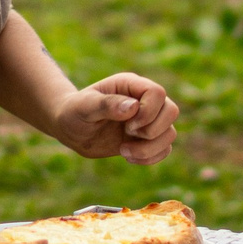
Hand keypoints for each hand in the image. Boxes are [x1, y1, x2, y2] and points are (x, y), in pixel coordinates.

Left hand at [50, 74, 177, 163]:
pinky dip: (151, 157)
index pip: (157, 93)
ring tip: (124, 151)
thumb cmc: (74, 112)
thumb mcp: (84, 107)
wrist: (71, 129)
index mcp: (130, 85)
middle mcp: (143, 100)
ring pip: (170, 133)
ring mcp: (148, 119)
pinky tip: (129, 157)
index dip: (148, 113)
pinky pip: (165, 149)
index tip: (127, 126)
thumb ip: (106, 104)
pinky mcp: (147, 138)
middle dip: (152, 131)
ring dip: (149, 148)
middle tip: (127, 135)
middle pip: (171, 111)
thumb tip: (133, 107)